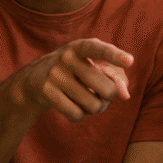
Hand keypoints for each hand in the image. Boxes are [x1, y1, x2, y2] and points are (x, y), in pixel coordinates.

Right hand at [18, 38, 132, 121]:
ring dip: (95, 108)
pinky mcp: (46, 92)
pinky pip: (77, 114)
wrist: (32, 79)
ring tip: (88, 101)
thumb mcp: (91, 64)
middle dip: (109, 97)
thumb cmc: (74, 71)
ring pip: (93, 105)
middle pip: (107, 89)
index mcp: (80, 47)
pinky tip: (73, 107)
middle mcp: (67, 57)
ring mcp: (55, 74)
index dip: (114, 55)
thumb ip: (114, 75)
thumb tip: (125, 95)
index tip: (130, 61)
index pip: (99, 49)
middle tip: (102, 95)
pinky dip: (80, 115)